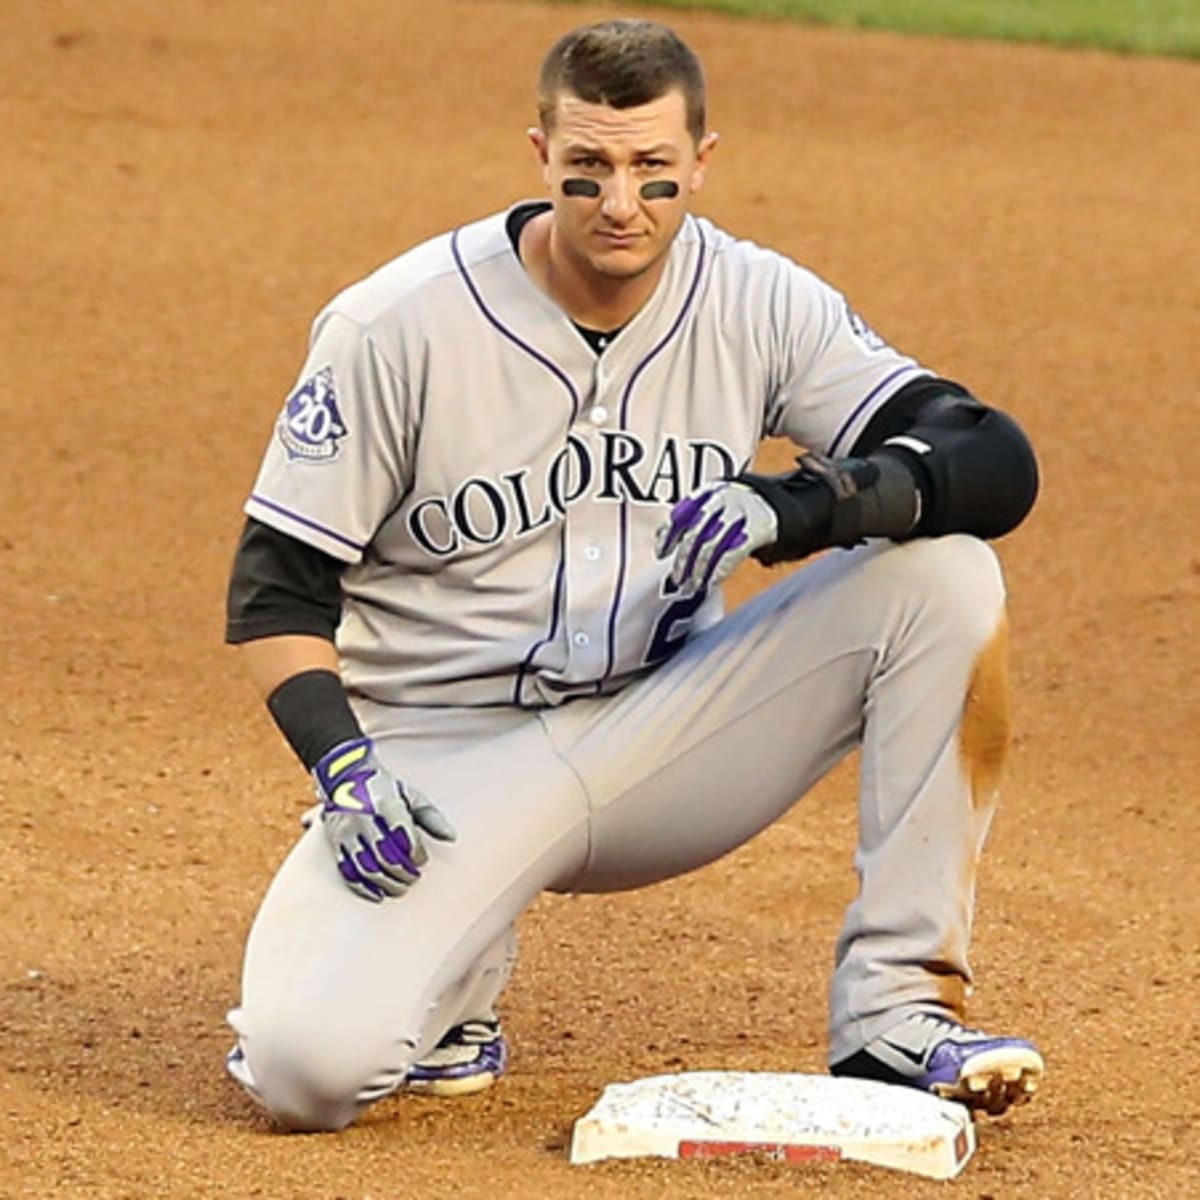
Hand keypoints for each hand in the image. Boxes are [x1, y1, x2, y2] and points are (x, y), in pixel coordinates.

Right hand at [312, 737, 455, 901]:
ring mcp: (346, 831)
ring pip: (367, 867)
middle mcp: (363, 817)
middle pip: (386, 856)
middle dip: (403, 872)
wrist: (345, 777)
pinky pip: (348, 871)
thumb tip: (451, 837)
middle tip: (414, 878)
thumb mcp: (411, 796)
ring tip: (400, 887)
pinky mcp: (335, 843)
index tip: (422, 859)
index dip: (416, 853)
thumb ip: (431, 817)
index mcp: (385, 802)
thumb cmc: (386, 788)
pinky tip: (378, 893)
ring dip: (386, 883)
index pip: (404, 835)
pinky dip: (364, 887)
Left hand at [654, 481, 777, 592]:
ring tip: (694, 584)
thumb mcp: (708, 505)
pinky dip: (720, 570)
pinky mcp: (757, 528)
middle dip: (683, 559)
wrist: (769, 503)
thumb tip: (659, 536)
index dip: (668, 535)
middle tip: (677, 579)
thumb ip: (685, 518)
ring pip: (712, 544)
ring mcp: (740, 513)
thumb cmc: (730, 509)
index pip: (681, 513)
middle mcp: (722, 499)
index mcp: (706, 492)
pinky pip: (734, 552)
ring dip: (699, 569)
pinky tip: (712, 582)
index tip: (661, 554)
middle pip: (695, 532)